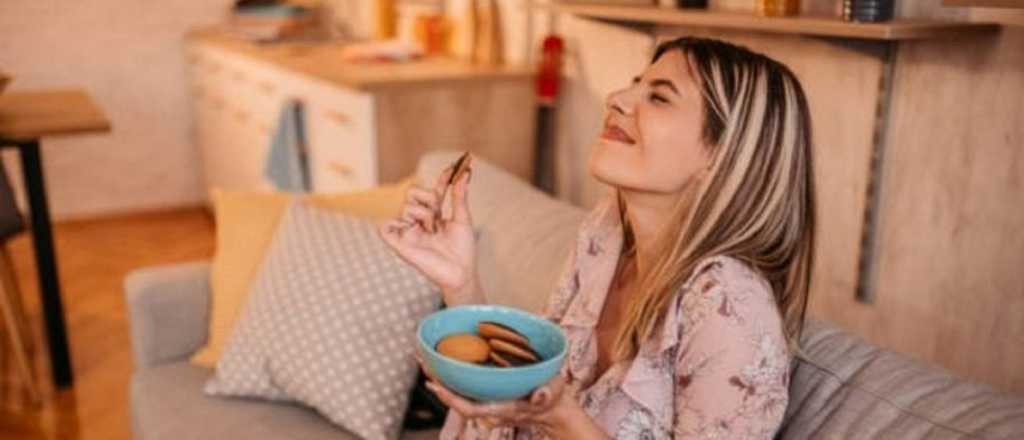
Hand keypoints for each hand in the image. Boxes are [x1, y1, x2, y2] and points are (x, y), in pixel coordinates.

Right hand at [378, 165, 480, 304]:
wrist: (462, 272)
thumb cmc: (463, 250)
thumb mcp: (463, 219)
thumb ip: (459, 196)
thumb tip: (466, 172)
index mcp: (434, 215)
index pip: (433, 190)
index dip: (442, 178)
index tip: (455, 166)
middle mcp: (419, 221)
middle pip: (411, 192)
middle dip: (427, 197)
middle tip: (438, 213)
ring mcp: (408, 232)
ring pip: (405, 206)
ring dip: (422, 214)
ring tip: (432, 230)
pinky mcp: (400, 244)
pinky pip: (384, 227)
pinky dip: (392, 224)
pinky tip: (410, 228)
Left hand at [414, 350, 576, 436]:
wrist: (554, 408)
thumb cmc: (553, 399)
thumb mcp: (554, 393)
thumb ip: (546, 394)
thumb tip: (540, 393)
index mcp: (501, 408)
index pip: (469, 408)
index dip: (450, 398)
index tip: (435, 385)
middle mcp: (489, 406)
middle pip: (456, 398)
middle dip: (437, 381)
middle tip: (421, 360)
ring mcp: (487, 399)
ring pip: (458, 390)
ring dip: (441, 374)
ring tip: (425, 354)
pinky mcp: (489, 391)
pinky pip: (466, 383)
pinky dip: (454, 371)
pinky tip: (445, 354)